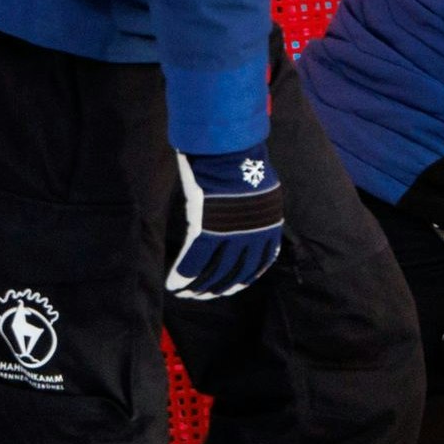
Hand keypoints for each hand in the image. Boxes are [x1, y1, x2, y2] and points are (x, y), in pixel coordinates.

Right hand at [165, 145, 286, 297]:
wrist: (228, 147)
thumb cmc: (241, 162)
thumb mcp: (261, 191)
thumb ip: (254, 213)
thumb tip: (245, 223)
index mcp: (269, 227)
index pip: (259, 264)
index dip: (243, 280)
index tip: (230, 288)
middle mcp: (253, 236)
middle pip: (235, 273)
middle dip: (218, 288)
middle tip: (203, 296)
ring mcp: (230, 234)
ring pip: (213, 271)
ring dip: (198, 287)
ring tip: (187, 294)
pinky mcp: (207, 229)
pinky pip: (193, 261)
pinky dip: (182, 275)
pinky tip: (174, 284)